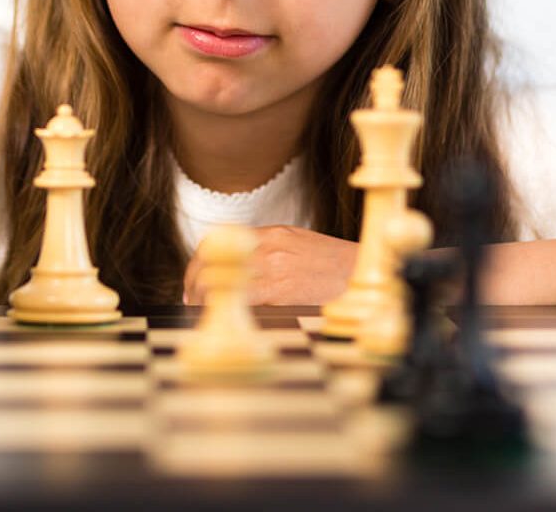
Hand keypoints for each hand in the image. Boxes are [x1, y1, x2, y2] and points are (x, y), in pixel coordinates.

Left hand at [184, 225, 357, 304]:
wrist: (363, 274)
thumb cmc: (334, 266)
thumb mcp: (298, 246)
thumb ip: (269, 252)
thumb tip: (239, 272)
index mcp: (271, 234)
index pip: (218, 243)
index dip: (198, 264)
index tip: (193, 282)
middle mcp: (268, 247)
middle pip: (214, 262)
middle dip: (195, 286)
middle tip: (192, 303)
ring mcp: (274, 269)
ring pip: (222, 283)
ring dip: (208, 301)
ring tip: (207, 315)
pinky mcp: (282, 292)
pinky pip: (243, 303)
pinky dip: (230, 311)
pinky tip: (230, 321)